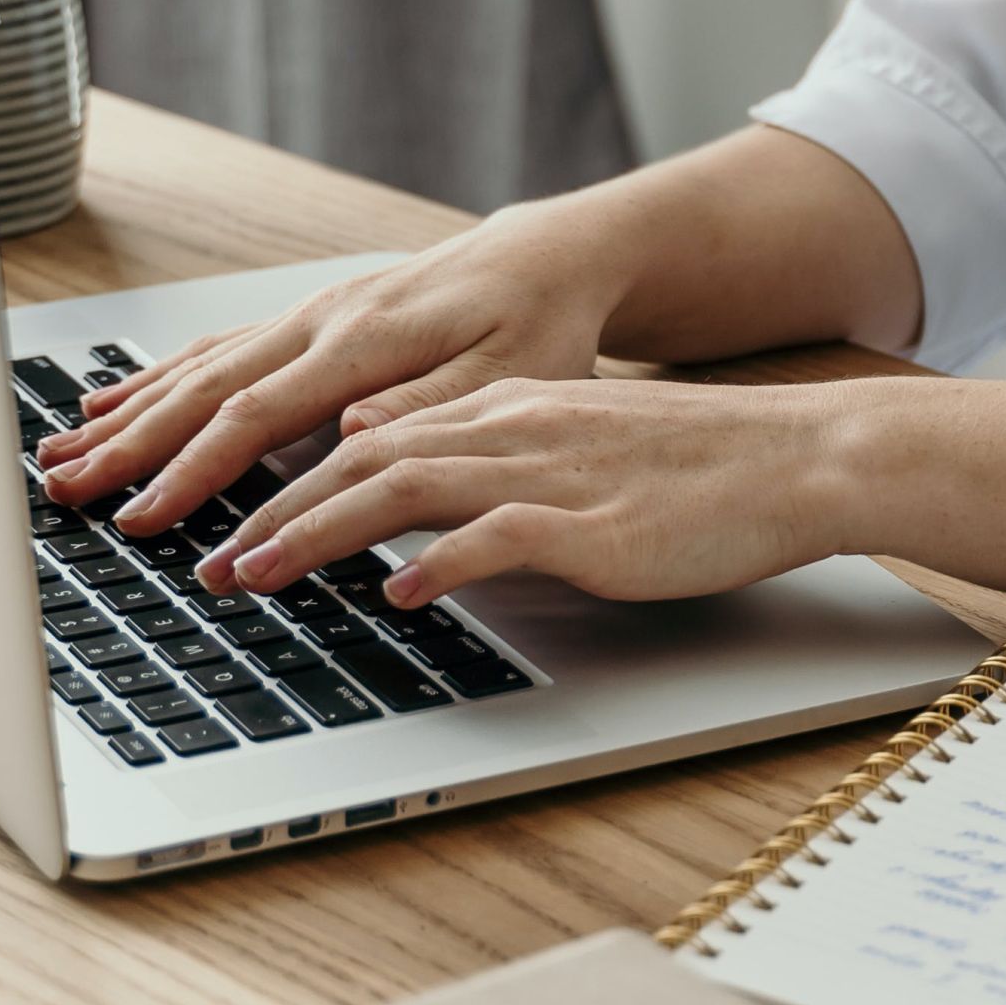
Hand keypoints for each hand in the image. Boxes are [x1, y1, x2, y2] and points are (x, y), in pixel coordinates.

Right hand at [36, 209, 630, 531]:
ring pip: (200, 367)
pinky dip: (158, 379)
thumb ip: (431, 407)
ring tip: (62, 454)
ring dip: (127, 414)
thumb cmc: (538, 324)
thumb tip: (352, 431)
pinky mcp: (311, 318)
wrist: (548, 259)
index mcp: (367, 341)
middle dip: (132, 447)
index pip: (258, 415)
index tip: (147, 520)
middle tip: (67, 495)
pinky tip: (112, 403)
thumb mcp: (512, 375)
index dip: (196, 472)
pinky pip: (218, 349)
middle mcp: (324, 320)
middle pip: (206, 389)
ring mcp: (311, 315)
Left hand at [192, 377, 852, 604]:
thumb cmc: (697, 469)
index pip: (369, 437)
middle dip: (272, 512)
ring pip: (402, 488)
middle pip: (360, 459)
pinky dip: (437, 562)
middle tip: (211, 566)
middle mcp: (513, 428)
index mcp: (507, 410)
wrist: (794, 457)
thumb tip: (408, 496)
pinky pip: (495, 537)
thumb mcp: (576, 452)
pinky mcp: (591, 523)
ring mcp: (549, 471)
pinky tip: (398, 595)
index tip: (228, 527)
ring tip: (260, 579)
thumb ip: (493, 465)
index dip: (285, 482)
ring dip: (317, 536)